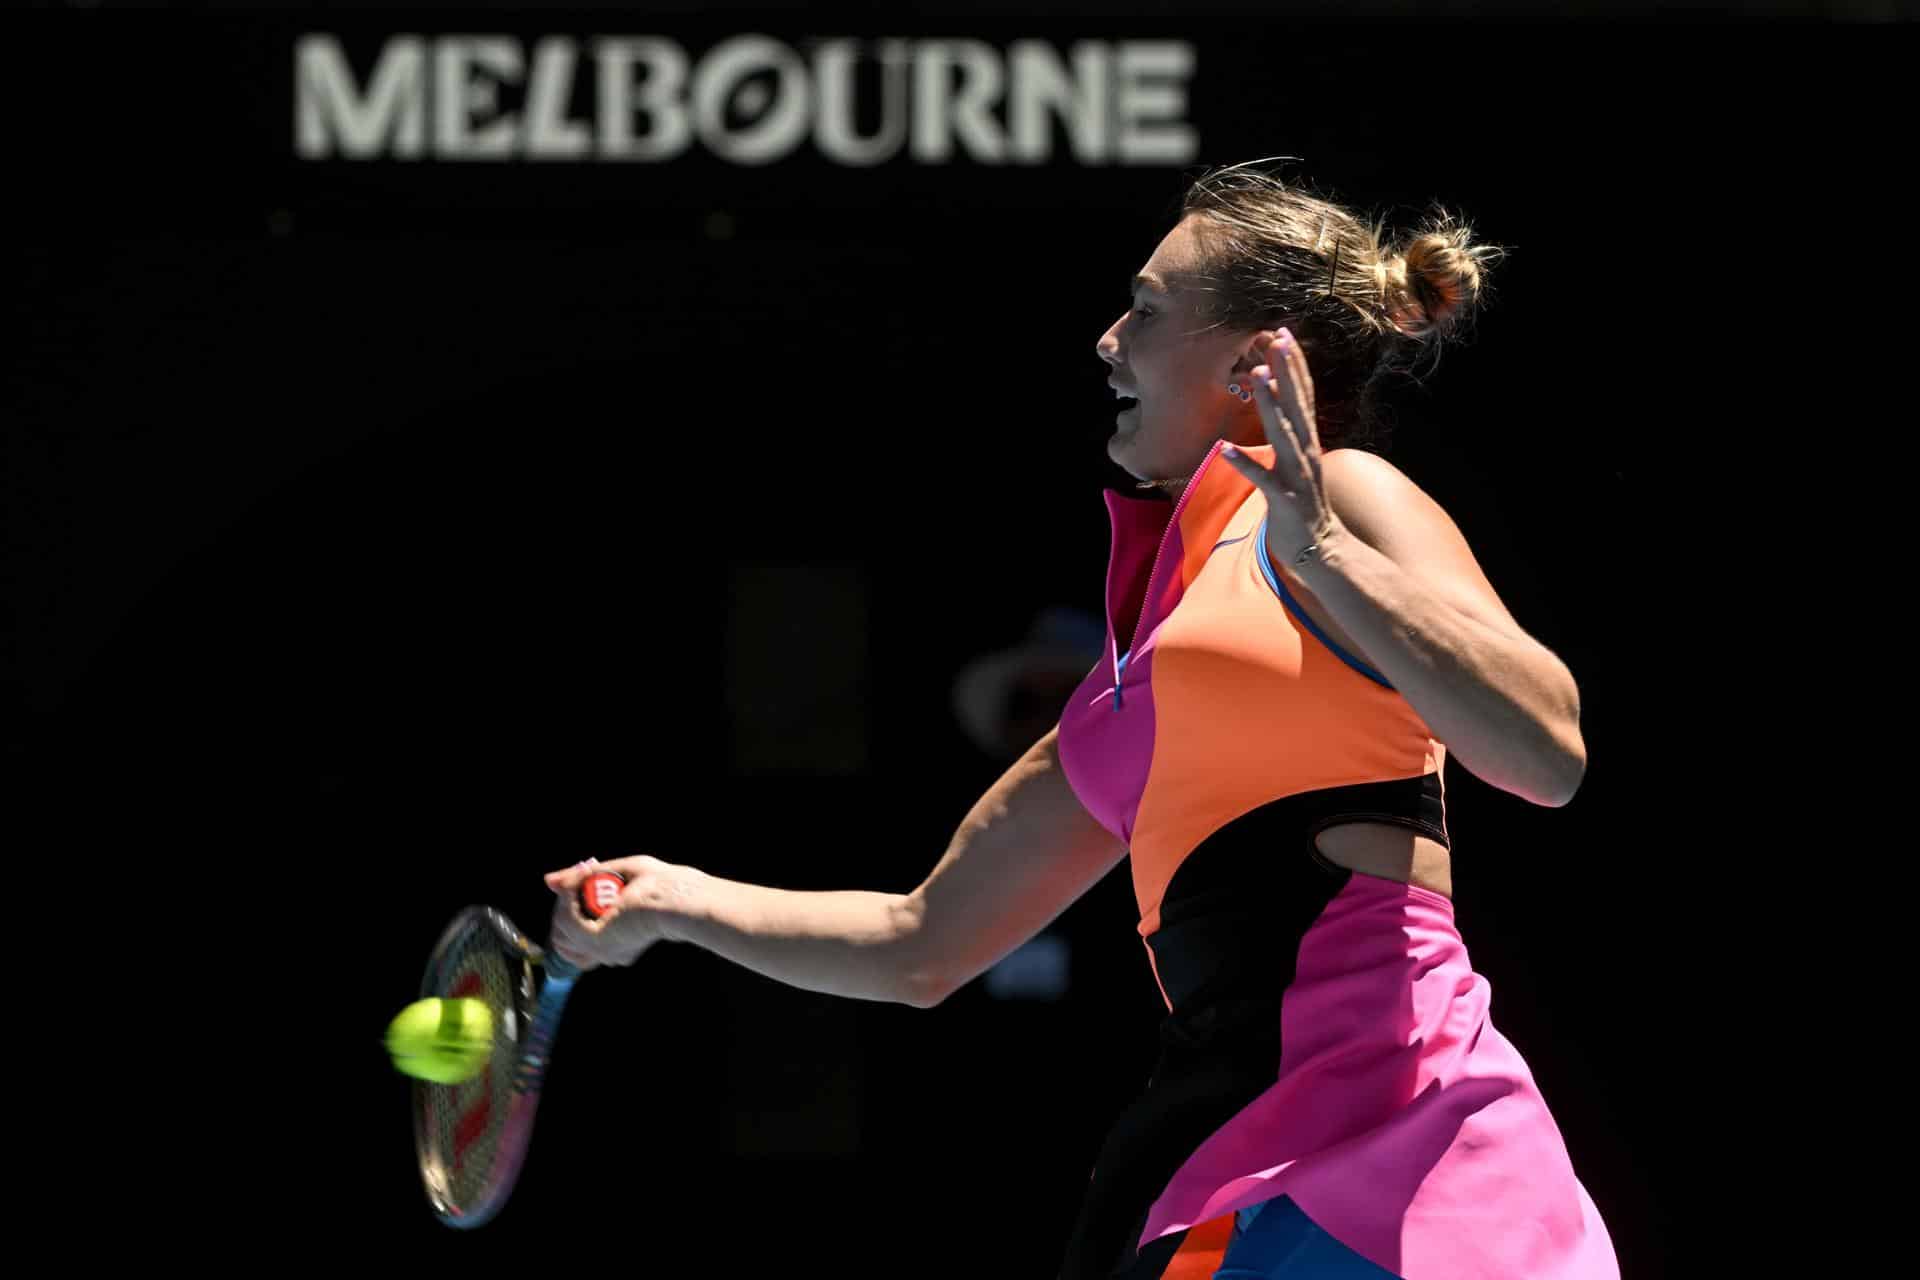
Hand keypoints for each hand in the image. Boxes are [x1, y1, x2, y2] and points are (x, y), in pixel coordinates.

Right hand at [542, 855, 683, 970]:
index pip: (575, 938)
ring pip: (560, 931)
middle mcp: (608, 953)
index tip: (578, 887)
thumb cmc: (659, 884)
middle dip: (563, 907)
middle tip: (582, 879)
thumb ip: (580, 879)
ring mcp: (601, 951)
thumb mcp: (615, 874)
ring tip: (581, 883)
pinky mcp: (597, 942)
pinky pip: (566, 922)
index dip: (569, 913)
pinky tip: (577, 888)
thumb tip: (548, 881)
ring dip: (563, 904)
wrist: (676, 897)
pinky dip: (566, 902)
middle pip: (563, 937)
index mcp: (617, 943)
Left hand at [1220, 328, 1343, 563]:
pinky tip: (1223, 448)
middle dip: (1287, 372)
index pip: (1302, 397)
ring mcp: (1297, 478)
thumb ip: (1289, 436)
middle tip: (1275, 339)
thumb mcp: (1296, 464)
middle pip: (1296, 406)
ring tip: (1258, 375)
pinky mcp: (1284, 502)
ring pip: (1283, 435)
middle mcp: (1306, 455)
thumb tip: (1278, 406)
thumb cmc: (1301, 506)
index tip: (1283, 334)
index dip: (1295, 366)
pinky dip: (1244, 464)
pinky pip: (1261, 480)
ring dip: (1271, 405)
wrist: (1320, 550)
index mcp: (1307, 444)